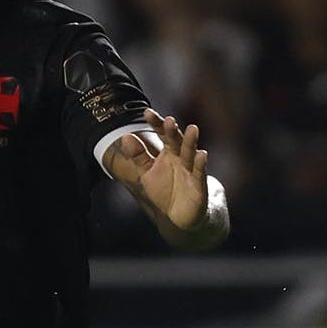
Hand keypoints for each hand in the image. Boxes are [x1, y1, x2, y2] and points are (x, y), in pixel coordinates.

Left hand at [139, 107, 209, 230]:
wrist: (180, 215)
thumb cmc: (165, 190)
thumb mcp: (147, 173)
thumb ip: (138, 156)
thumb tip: (125, 137)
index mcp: (169, 152)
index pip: (162, 134)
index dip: (156, 123)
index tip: (147, 112)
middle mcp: (181, 157)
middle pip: (177, 141)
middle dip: (173, 131)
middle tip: (170, 120)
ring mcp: (191, 170)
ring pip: (191, 153)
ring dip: (191, 142)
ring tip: (193, 129)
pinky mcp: (199, 185)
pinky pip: (199, 173)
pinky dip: (200, 164)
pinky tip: (201, 155)